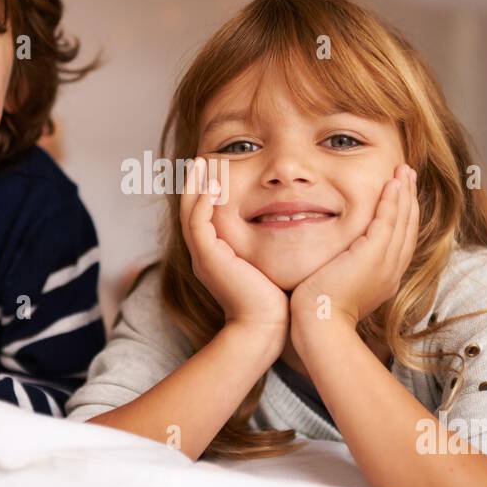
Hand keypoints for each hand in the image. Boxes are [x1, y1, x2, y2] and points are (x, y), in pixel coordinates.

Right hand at [181, 156, 288, 353]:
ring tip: (205, 162)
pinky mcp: (208, 258)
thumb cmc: (276, 301)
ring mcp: (204, 256)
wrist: (266, 328)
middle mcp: (205, 254)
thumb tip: (295, 226)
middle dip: (196, 183)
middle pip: (190, 209)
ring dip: (196, 185)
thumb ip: (274, 245)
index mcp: (216, 255)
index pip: (205, 215)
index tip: (220, 169)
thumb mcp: (271, 264)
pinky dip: (203, 200)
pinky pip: (198, 222)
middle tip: (205, 158)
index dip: (208, 192)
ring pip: (190, 211)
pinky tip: (215, 183)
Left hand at [291, 164, 419, 333]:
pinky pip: (388, 221)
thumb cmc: (320, 311)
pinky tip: (393, 183)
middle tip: (409, 175)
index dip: (403, 215)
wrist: (320, 324)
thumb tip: (336, 260)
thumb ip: (343, 270)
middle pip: (408, 228)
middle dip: (409, 199)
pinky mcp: (373, 255)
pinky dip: (392, 201)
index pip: (400, 240)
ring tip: (405, 171)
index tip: (402, 194)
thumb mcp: (338, 286)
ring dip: (405, 193)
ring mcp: (386, 263)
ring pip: (402, 221)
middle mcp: (392, 270)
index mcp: (385, 278)